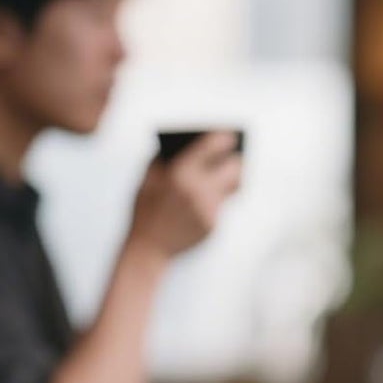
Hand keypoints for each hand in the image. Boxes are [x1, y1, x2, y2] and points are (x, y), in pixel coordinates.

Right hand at [126, 132, 241, 260]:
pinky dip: (216, 199)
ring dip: (231, 180)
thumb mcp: (147, 179)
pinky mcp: (213, 225)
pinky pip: (221, 205)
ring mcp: (208, 208)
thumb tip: (186, 143)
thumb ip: (164, 158)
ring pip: (232, 188)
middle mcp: (199, 190)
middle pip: (234, 167)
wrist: (148, 248)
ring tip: (234, 171)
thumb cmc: (145, 209)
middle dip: (235, 160)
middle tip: (237, 155)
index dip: (223, 138)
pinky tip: (215, 194)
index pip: (212, 146)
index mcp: (180, 173)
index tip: (229, 134)